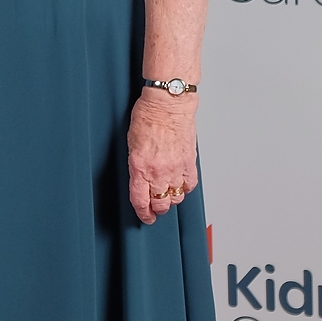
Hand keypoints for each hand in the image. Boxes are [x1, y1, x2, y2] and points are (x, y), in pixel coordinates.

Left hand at [127, 92, 197, 224]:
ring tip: (168, 193)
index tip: (145, 217)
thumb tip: (140, 181)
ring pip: (177, 197)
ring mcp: (176, 168)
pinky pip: (190, 185)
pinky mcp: (189, 162)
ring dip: (172, 198)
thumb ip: (136, 166)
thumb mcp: (131, 144)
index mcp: (139, 167)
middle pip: (161, 203)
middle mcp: (158, 171)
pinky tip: (180, 182)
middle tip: (156, 207)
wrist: (168, 103)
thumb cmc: (148, 116)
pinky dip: (185, 187)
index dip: (143, 213)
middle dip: (158, 208)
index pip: (141, 200)